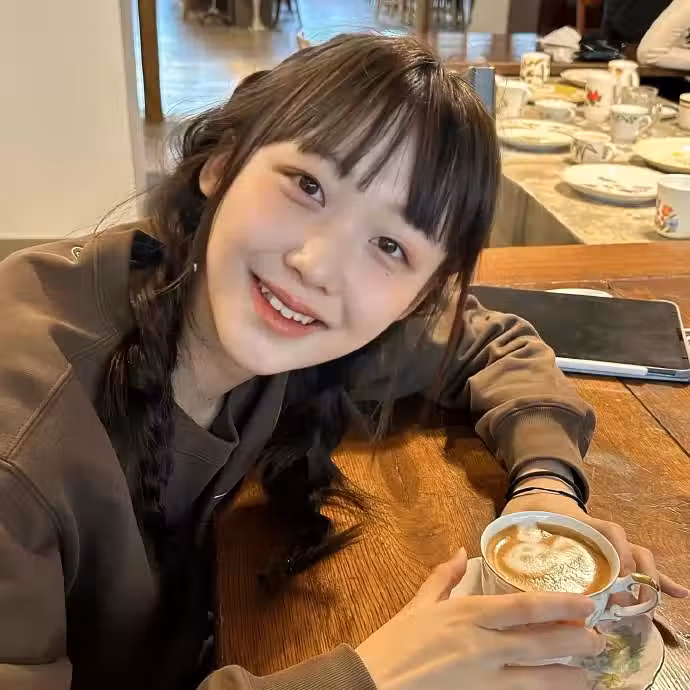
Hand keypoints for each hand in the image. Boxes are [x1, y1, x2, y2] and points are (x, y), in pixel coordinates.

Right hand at [356, 549, 605, 689]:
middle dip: (574, 639)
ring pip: (538, 677)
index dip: (559, 604)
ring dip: (568, 674)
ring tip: (589, 671)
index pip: (523, 607)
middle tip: (598, 637)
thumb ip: (443, 577)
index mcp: (466, 614)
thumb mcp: (417, 605)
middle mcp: (481, 645)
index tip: (586, 602)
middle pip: (539, 642)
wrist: (373, 686)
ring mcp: (483, 678)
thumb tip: (460, 551)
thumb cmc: (393, 644)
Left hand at [502, 492, 688, 600]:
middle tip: (633, 602)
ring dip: (650, 581)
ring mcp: (607, 544)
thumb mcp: (517, 516)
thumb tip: (492, 549)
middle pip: (630, 549)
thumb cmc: (528, 507)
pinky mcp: (609, 555)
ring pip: (638, 559)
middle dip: (637, 575)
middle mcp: (599, 534)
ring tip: (657, 605)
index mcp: (579, 522)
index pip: (607, 530)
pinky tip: (679, 595)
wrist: (539, 490)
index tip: (621, 573)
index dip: (618, 550)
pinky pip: (637, 566)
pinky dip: (658, 580)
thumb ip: (510, 531)